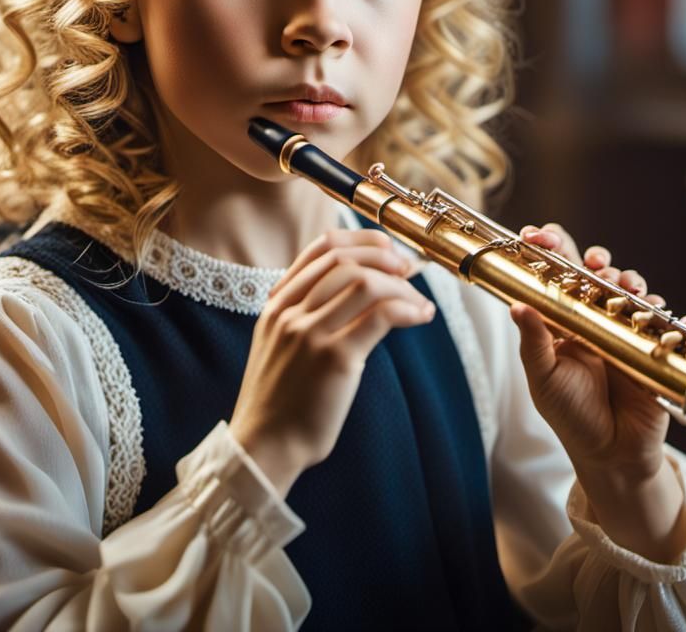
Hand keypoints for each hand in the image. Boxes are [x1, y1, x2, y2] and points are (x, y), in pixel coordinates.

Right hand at [229, 228, 435, 496]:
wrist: (265, 445)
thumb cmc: (281, 398)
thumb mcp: (280, 343)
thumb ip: (304, 312)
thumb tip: (356, 287)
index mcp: (276, 304)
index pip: (321, 249)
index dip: (361, 240)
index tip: (387, 248)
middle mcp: (290, 312)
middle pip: (345, 260)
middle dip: (386, 259)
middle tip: (410, 272)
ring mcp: (310, 333)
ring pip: (365, 283)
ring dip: (401, 287)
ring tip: (418, 303)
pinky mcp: (334, 358)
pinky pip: (380, 316)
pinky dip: (407, 309)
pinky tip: (420, 317)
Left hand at [511, 223, 668, 477]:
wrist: (611, 454)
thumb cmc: (571, 415)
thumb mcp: (544, 378)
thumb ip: (533, 342)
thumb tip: (516, 306)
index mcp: (563, 318)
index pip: (556, 273)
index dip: (549, 248)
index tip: (536, 236)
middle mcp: (594, 318)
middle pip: (598, 272)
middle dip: (598, 259)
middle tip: (597, 263)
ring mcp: (626, 330)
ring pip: (632, 291)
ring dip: (633, 282)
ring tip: (629, 288)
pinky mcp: (655, 348)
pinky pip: (670, 324)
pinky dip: (679, 319)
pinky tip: (679, 320)